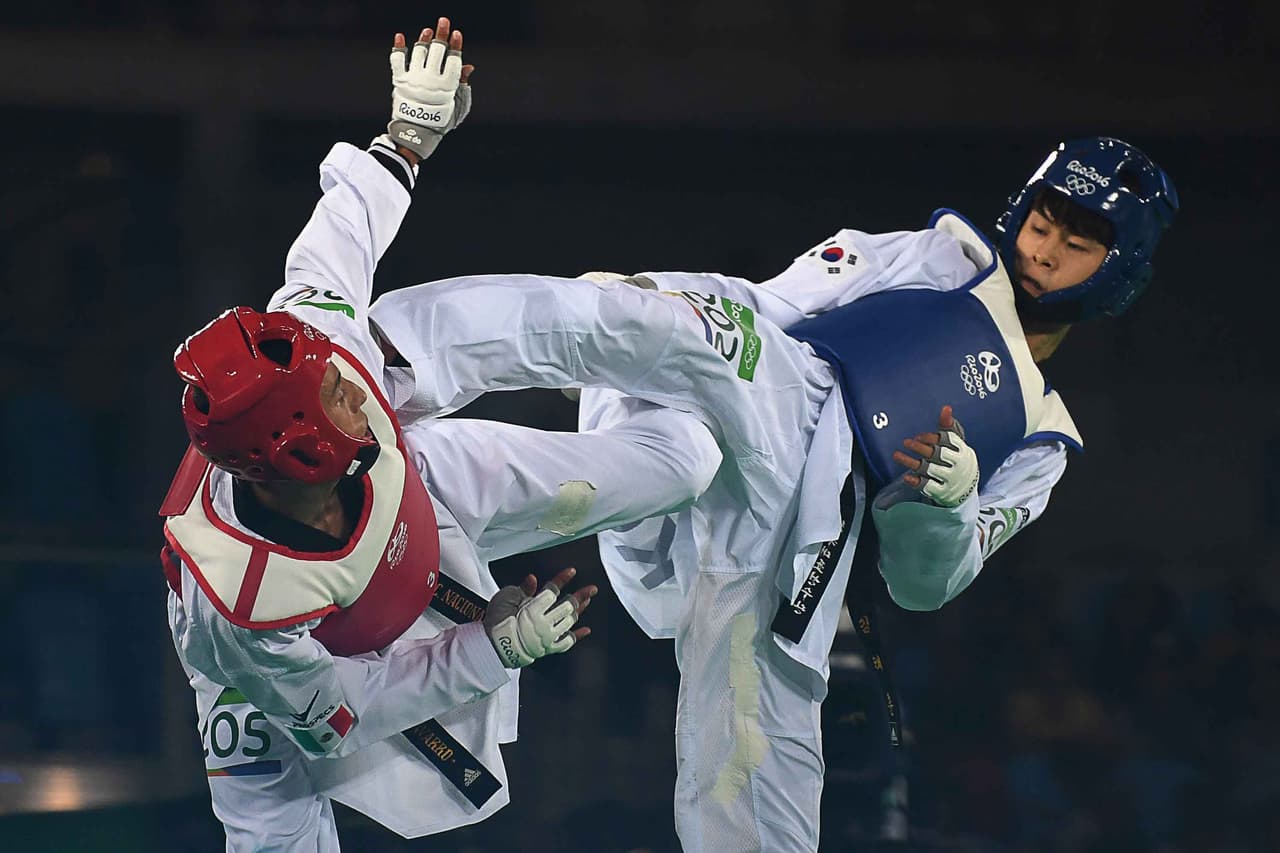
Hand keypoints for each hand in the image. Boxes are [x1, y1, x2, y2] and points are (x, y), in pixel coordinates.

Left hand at [388, 17, 475, 161]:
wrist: (415, 134)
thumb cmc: (440, 122)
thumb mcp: (457, 107)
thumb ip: (462, 85)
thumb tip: (468, 66)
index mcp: (447, 87)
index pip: (453, 60)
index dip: (455, 45)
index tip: (456, 34)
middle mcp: (430, 80)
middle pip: (437, 51)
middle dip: (441, 34)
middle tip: (443, 21)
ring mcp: (414, 79)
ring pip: (420, 52)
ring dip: (424, 39)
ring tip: (427, 31)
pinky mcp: (400, 81)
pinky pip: (397, 60)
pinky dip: (398, 47)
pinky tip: (400, 36)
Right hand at [484, 567, 597, 667]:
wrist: (493, 647)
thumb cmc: (496, 621)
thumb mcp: (505, 598)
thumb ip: (522, 589)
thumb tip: (532, 579)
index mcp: (532, 608)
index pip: (552, 590)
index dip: (563, 579)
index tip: (572, 571)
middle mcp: (543, 622)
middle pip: (567, 606)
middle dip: (580, 596)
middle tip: (591, 589)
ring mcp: (547, 636)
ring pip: (569, 621)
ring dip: (580, 610)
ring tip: (587, 601)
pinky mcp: (548, 648)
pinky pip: (567, 642)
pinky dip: (578, 635)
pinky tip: (587, 629)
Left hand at [892, 405, 979, 506]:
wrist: (965, 487)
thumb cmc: (956, 457)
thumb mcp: (955, 442)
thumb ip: (948, 425)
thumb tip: (946, 408)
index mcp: (961, 450)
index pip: (948, 440)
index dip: (931, 437)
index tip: (919, 436)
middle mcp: (956, 465)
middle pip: (937, 454)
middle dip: (921, 448)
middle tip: (907, 442)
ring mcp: (948, 479)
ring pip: (928, 469)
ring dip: (910, 462)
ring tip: (896, 455)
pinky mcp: (940, 491)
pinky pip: (927, 486)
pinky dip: (916, 481)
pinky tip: (906, 477)